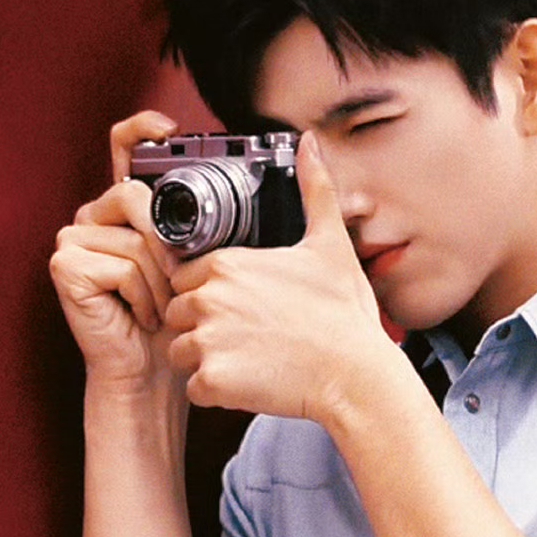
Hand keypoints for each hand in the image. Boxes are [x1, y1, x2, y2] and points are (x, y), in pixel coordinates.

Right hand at [49, 110, 181, 390]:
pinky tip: (141, 315)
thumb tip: (241, 195)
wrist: (155, 371)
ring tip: (161, 308)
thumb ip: (203, 228)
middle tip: (178, 284)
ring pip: (134, 239)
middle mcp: (94, 215)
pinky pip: (121, 267)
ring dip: (160, 282)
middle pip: (135, 196)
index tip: (168, 129)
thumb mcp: (199, 266)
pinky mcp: (66, 265)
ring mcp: (74, 238)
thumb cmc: (178, 322)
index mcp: (125, 208)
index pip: (123, 149)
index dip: (141, 130)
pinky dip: (143, 296)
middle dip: (169, 247)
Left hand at [164, 133, 391, 420]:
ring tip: (252, 362)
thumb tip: (308, 143)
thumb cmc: (345, 317)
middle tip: (250, 339)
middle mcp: (209, 297)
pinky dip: (217, 393)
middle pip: (178, 315)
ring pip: (181, 353)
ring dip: (207, 361)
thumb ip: (313, 191)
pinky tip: (253, 383)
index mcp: (227, 263)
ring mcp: (208, 340)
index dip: (212, 296)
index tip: (245, 310)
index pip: (187, 278)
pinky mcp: (213, 380)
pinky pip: (194, 389)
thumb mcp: (331, 246)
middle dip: (204, 329)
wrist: (357, 376)